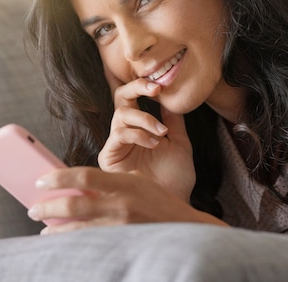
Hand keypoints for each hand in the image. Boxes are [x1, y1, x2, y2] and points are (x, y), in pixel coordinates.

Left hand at [27, 167, 226, 234]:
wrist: (186, 229)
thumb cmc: (160, 202)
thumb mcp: (138, 182)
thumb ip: (111, 182)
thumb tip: (80, 183)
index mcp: (124, 183)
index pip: (84, 175)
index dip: (59, 177)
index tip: (41, 180)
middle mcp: (121, 204)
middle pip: (75, 203)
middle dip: (49, 206)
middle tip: (34, 207)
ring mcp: (121, 226)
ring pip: (78, 228)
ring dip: (56, 228)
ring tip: (43, 227)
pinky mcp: (122, 242)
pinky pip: (90, 242)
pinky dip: (71, 241)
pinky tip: (61, 239)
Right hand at [99, 75, 195, 201]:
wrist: (174, 202)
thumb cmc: (176, 177)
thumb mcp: (178, 142)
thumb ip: (172, 119)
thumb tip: (170, 95)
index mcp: (140, 128)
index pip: (134, 99)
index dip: (143, 87)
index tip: (160, 85)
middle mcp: (125, 133)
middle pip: (120, 99)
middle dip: (136, 88)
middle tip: (154, 89)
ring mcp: (116, 145)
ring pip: (121, 115)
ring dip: (144, 118)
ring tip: (160, 133)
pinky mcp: (109, 157)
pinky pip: (119, 134)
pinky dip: (138, 134)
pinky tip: (153, 143)